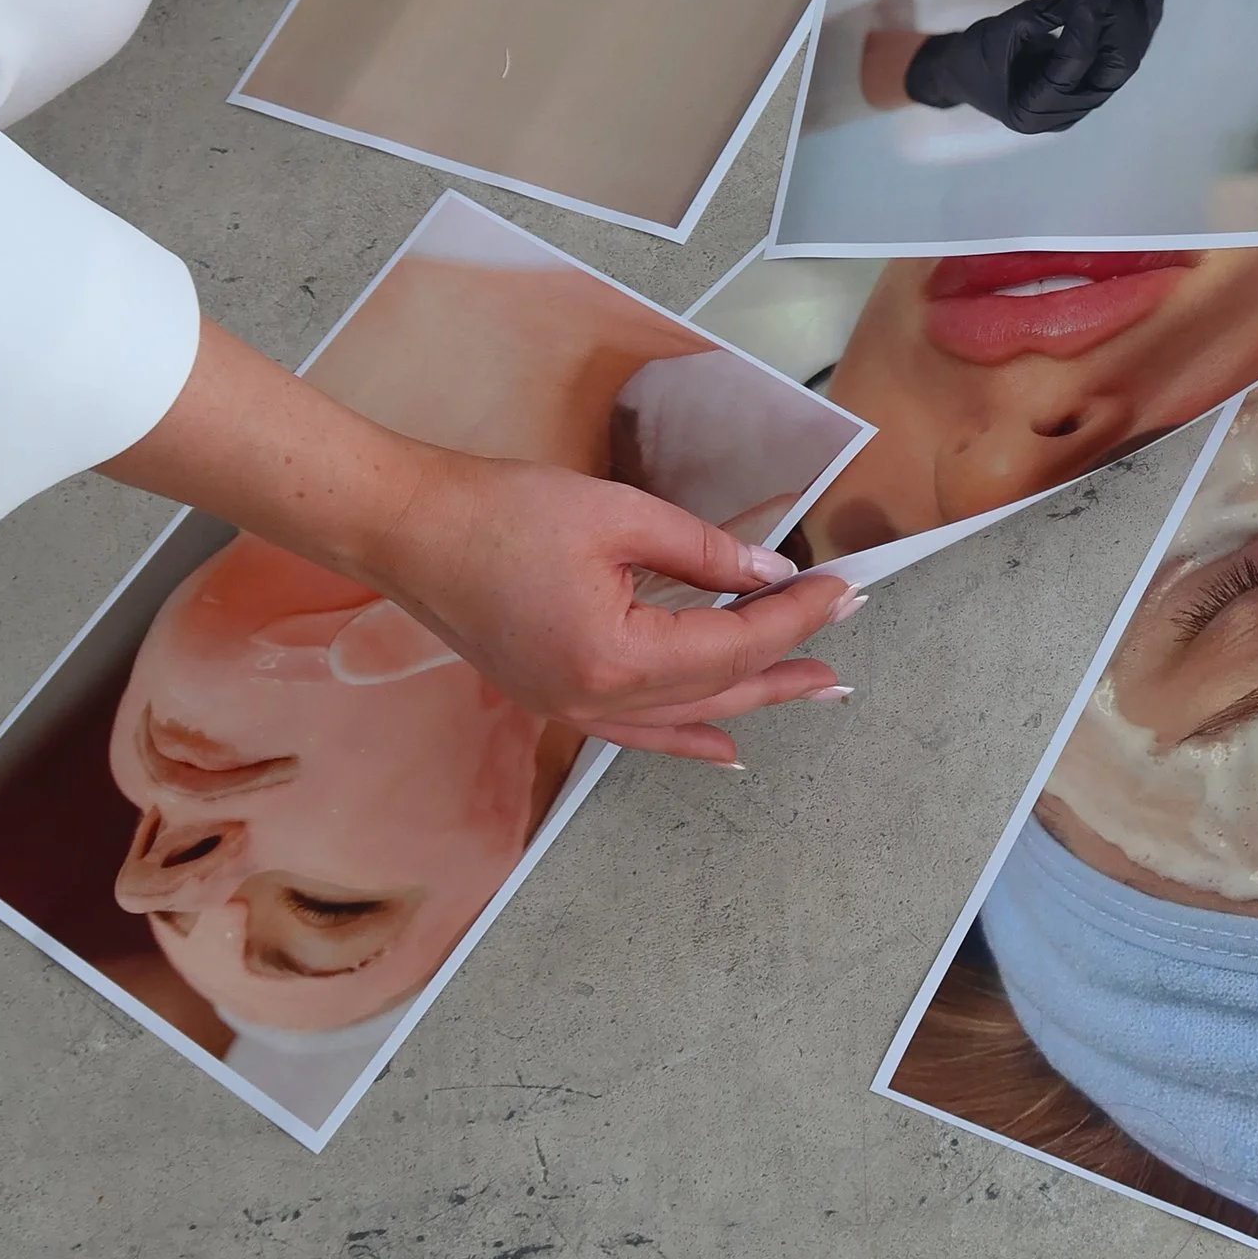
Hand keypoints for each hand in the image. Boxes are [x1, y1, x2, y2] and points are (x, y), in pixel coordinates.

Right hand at [381, 451, 859, 761]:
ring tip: (814, 690)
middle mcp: (594, 702)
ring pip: (686, 717)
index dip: (796, 617)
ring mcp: (570, 709)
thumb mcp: (619, 515)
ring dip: (754, 700)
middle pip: (719, 690)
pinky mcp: (553, 698)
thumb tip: (771, 577)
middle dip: (790, 665)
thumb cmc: (501, 513)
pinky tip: (726, 745)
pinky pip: (637, 733)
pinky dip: (688, 737)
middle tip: (849, 643)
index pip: (733, 646)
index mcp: (615, 658)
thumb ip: (704, 553)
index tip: (843, 589)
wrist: (408, 529)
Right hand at [904, 0, 1164, 131]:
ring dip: (1129, 14)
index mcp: (1034, 110)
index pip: (1074, 61)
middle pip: (1113, 66)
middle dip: (1118, 15)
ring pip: (1125, 59)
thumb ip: (1045, 13)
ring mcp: (1084, 101)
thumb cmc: (973, 55)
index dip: (1090, 16)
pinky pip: (1123, 55)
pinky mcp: (1093, 84)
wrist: (964, 75)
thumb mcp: (1000, 30)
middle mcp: (1067, 113)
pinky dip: (1138, 24)